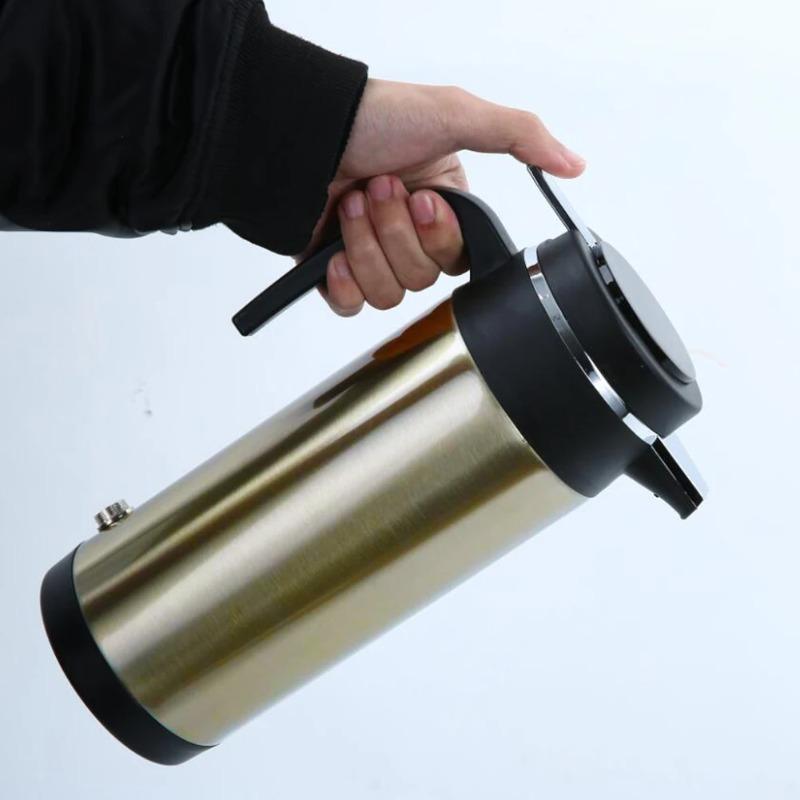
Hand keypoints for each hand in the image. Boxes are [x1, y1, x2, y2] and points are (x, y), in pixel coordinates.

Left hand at [309, 79, 585, 315]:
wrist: (302, 130)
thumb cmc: (372, 118)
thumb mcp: (456, 116)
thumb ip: (519, 136)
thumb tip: (575, 164)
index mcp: (442, 209)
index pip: (459, 259)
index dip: (439, 239)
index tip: (421, 201)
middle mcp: (408, 236)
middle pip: (422, 279)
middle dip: (395, 233)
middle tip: (376, 189)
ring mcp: (370, 257)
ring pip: (388, 295)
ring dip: (366, 247)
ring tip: (350, 204)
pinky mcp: (334, 275)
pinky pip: (351, 308)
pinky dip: (344, 283)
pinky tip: (334, 253)